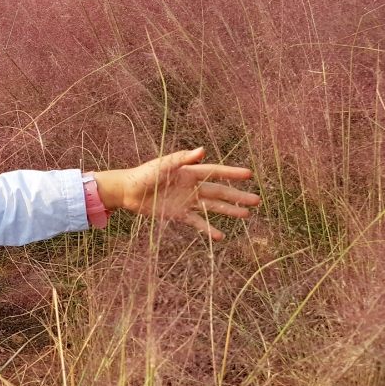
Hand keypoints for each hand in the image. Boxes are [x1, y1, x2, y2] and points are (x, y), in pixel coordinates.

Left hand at [92, 147, 258, 240]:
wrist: (127, 191)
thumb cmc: (144, 174)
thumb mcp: (163, 164)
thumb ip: (182, 158)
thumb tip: (202, 150)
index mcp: (189, 173)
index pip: (216, 172)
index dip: (232, 174)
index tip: (249, 175)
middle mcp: (192, 187)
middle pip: (219, 192)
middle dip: (237, 196)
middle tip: (257, 201)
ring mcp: (187, 201)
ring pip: (213, 207)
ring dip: (229, 211)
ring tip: (246, 215)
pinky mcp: (179, 214)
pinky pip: (197, 222)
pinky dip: (209, 229)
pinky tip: (220, 236)